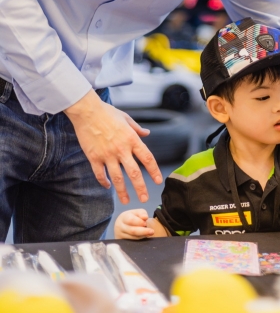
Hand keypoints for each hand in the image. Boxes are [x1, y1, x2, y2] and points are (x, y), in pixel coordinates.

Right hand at [65, 89, 161, 203]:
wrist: (87, 111)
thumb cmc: (107, 112)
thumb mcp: (126, 118)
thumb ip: (137, 128)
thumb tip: (147, 133)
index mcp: (131, 139)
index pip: (147, 158)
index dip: (154, 171)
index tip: (158, 180)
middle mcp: (121, 149)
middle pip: (134, 173)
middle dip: (140, 188)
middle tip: (144, 199)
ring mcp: (107, 155)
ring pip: (117, 178)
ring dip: (122, 191)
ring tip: (126, 201)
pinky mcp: (94, 157)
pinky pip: (100, 174)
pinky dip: (104, 182)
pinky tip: (108, 186)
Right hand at [114, 209, 152, 239]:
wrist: (121, 224)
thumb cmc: (131, 217)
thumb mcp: (136, 212)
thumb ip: (141, 213)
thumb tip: (145, 217)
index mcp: (123, 217)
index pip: (131, 220)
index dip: (139, 222)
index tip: (145, 223)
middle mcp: (120, 227)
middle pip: (132, 231)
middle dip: (143, 231)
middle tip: (152, 231)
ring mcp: (120, 236)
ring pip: (133, 237)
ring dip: (142, 235)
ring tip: (149, 233)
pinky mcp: (122, 242)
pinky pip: (132, 242)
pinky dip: (139, 239)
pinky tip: (144, 237)